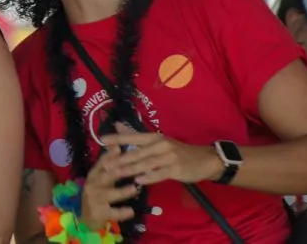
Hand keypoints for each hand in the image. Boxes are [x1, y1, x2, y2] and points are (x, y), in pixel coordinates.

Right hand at [80, 143, 138, 230]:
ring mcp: (94, 200)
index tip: (120, 148)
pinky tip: (131, 211)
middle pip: (105, 177)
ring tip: (134, 189)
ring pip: (109, 194)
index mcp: (93, 176)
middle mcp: (92, 185)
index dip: (110, 156)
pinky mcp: (99, 213)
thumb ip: (109, 165)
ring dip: (122, 191)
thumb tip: (117, 145)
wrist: (86, 220)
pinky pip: (112, 212)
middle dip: (117, 171)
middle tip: (131, 167)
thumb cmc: (98, 196)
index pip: (101, 163)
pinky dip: (121, 212)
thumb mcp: (101, 180)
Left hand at [101, 122, 224, 185]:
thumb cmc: (177, 151)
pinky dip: (148, 177)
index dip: (118, 138)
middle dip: (120, 159)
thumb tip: (117, 125)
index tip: (102, 139)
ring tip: (117, 173)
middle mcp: (160, 145)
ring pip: (146, 164)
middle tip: (106, 164)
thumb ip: (136, 136)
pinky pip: (159, 174)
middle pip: (137, 152)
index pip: (133, 137)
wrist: (205, 159)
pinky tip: (138, 181)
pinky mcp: (175, 169)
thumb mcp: (158, 141)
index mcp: (154, 137)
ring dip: (130, 169)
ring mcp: (168, 157)